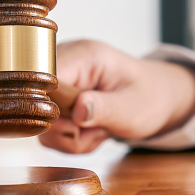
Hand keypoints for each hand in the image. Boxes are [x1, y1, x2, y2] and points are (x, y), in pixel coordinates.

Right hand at [38, 40, 194, 153]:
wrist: (157, 98)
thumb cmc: (150, 97)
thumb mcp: (132, 108)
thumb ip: (104, 109)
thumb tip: (78, 110)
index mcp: (85, 57)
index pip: (43, 77)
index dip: (51, 107)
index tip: (75, 125)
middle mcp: (66, 64)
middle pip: (37, 103)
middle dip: (66, 130)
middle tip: (96, 130)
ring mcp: (60, 82)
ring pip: (42, 121)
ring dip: (70, 137)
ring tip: (99, 130)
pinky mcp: (58, 99)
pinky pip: (50, 128)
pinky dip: (70, 138)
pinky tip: (91, 130)